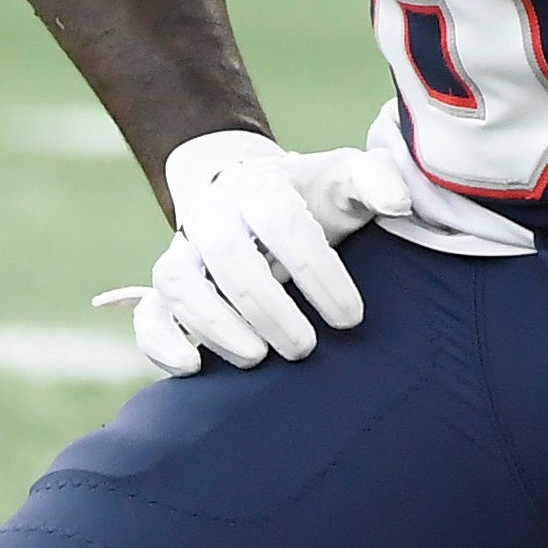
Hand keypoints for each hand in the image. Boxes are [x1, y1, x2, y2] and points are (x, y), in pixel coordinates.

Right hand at [94, 129, 415, 375]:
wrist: (254, 200)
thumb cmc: (312, 201)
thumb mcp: (346, 180)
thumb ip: (377, 181)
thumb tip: (400, 203)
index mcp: (262, 186)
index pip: (284, 223)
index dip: (317, 272)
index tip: (351, 317)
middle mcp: (214, 215)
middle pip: (229, 256)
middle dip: (268, 308)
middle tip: (306, 348)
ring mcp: (184, 251)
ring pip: (180, 284)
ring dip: (216, 326)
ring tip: (258, 359)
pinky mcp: (165, 288)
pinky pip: (148, 312)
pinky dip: (160, 341)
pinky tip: (192, 367)